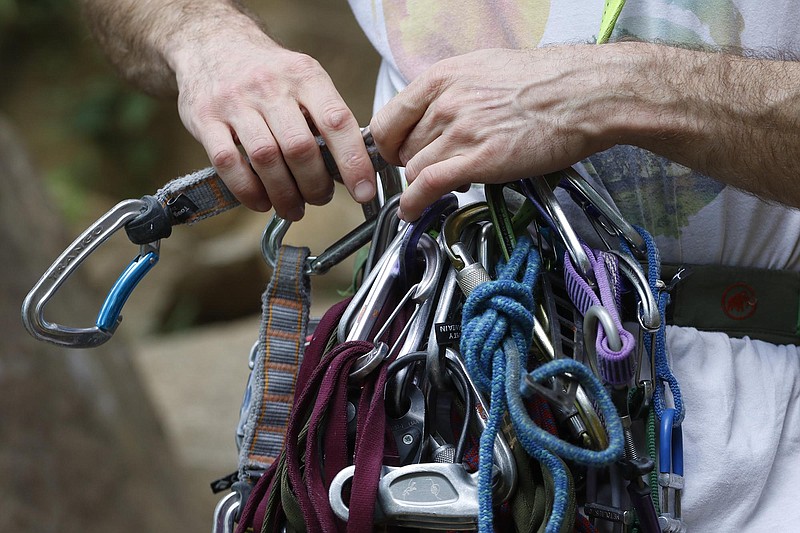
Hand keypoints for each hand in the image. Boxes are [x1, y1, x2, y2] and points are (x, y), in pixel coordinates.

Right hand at [169, 22, 375, 219]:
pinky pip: (228, 163)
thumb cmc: (268, 73)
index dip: (353, 161)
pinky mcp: (204, 118)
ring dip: (285, 194)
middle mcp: (270, 86)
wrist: (212, 42)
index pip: (336, 121)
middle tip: (320, 198)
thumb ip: (326, 117)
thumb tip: (351, 167)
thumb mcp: (305, 79)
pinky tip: (261, 201)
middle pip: (300, 148)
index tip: (363, 191)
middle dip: (315, 185)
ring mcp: (234, 102)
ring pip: (266, 159)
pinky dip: (248, 191)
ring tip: (293, 207)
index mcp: (304, 76)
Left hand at [370, 46, 618, 220]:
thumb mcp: (485, 69)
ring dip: (424, 183)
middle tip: (435, 168)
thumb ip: (453, 92)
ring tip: (445, 184)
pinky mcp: (479, 160)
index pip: (389, 118)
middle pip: (404, 148)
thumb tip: (436, 113)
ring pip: (416, 169)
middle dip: (415, 164)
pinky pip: (429, 186)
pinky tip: (413, 211)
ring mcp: (461, 132)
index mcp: (444, 78)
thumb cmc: (547, 81)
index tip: (393, 153)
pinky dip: (414, 203)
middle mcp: (447, 103)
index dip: (386, 144)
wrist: (585, 94)